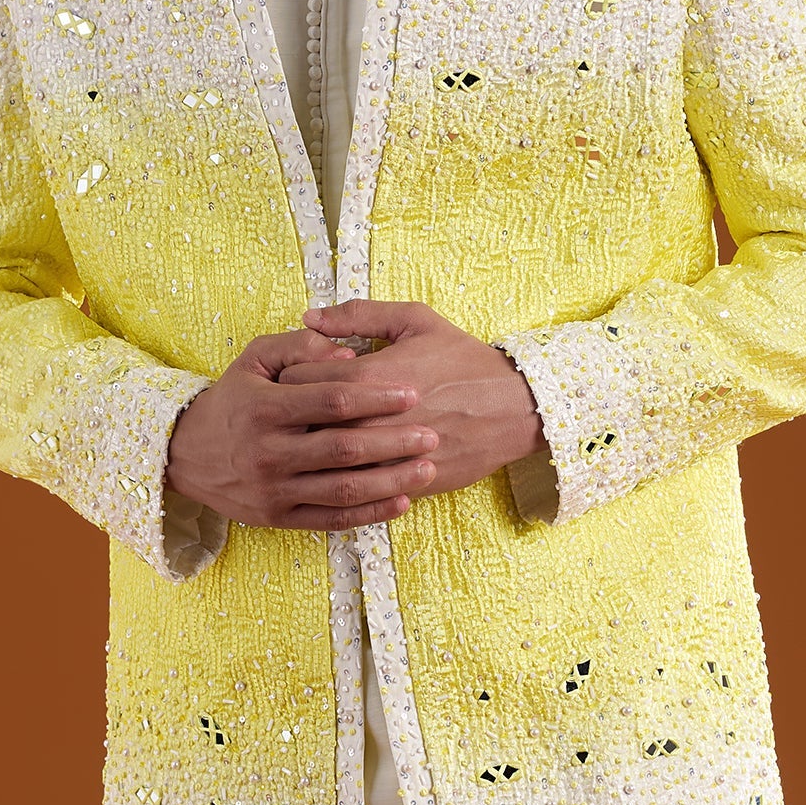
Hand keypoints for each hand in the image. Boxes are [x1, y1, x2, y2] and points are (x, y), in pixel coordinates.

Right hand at [165, 328, 439, 530]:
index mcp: (265, 408)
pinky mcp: (279, 516)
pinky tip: (401, 501)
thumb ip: (299, 347)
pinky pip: (332, 518)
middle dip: (394, 441)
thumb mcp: (254, 360)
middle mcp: (269, 451)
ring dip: (391, 480)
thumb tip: (346, 352)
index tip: (412, 392)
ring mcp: (274, 488)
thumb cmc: (233, 400)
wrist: (185, 455)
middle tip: (432, 433)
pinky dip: (370, 512)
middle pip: (344, 448)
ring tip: (427, 468)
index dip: (376, 396)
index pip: (332, 401)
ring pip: (343, 488)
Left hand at [282, 301, 545, 498]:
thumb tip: (309, 316)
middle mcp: (377, 419)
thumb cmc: (463, 359)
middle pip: (304, 424)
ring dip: (312, 453)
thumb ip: (359, 315)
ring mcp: (392, 456)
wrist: (515, 407)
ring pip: (327, 463)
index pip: (300, 379)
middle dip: (292, 418)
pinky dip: (344, 480)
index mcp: (373, 375)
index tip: (296, 378)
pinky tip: (342, 467)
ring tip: (313, 440)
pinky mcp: (406, 482)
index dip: (289, 378)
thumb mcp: (415, 321)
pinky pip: (359, 489)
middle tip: (295, 412)